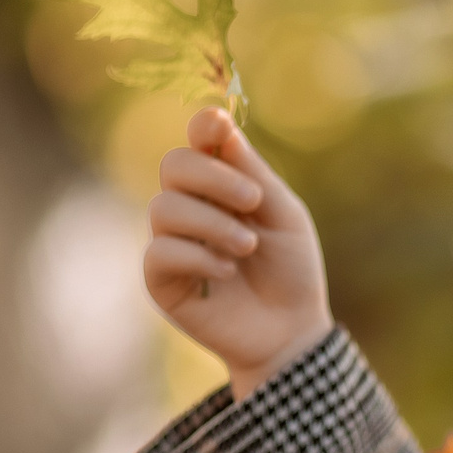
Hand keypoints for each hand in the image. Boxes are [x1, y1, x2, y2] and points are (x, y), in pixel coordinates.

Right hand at [145, 107, 333, 397]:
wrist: (291, 331)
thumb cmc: (290, 270)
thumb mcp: (283, 215)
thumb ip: (252, 172)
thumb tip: (217, 122)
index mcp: (220, 185)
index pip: (198, 143)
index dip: (203, 128)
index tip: (217, 127)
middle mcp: (189, 206)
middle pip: (174, 165)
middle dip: (213, 177)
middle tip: (253, 200)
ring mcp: (171, 242)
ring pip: (165, 207)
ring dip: (212, 223)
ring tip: (247, 246)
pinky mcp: (161, 279)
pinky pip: (161, 252)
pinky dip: (198, 257)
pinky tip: (226, 272)